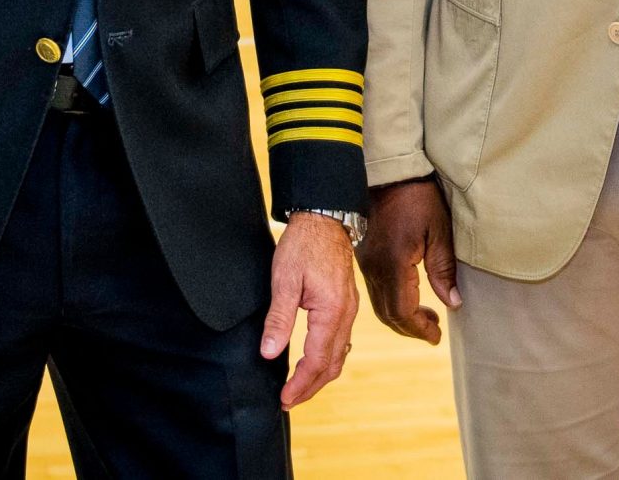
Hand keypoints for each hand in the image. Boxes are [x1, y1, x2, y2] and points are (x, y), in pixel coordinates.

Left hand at [261, 213, 359, 407]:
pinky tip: (314, 361)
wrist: (324, 218)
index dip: (300, 384)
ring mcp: (349, 310)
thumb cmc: (303, 245)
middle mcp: (346, 315)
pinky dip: (328, 359)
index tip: (284, 399)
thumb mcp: (284, 280)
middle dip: (310, 387)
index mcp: (331, 312)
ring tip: (298, 387)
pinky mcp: (347, 304)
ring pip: (339, 356)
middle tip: (288, 400)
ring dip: (319, 376)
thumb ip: (279, 319)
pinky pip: (342, 341)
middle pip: (332, 365)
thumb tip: (269, 352)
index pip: (316, 361)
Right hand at [356, 176, 460, 344]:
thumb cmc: (417, 197)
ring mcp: (365, 262)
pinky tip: (409, 296)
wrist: (389, 172)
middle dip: (411, 328)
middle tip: (434, 332)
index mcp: (393, 264)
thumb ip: (444, 269)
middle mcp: (373, 268)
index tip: (437, 337)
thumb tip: (453, 303)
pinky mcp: (363, 256)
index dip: (419, 328)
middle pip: (388, 314)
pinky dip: (392, 301)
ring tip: (427, 317)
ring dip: (401, 316)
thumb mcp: (439, 230)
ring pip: (380, 304)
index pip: (402, 311)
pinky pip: (375, 290)